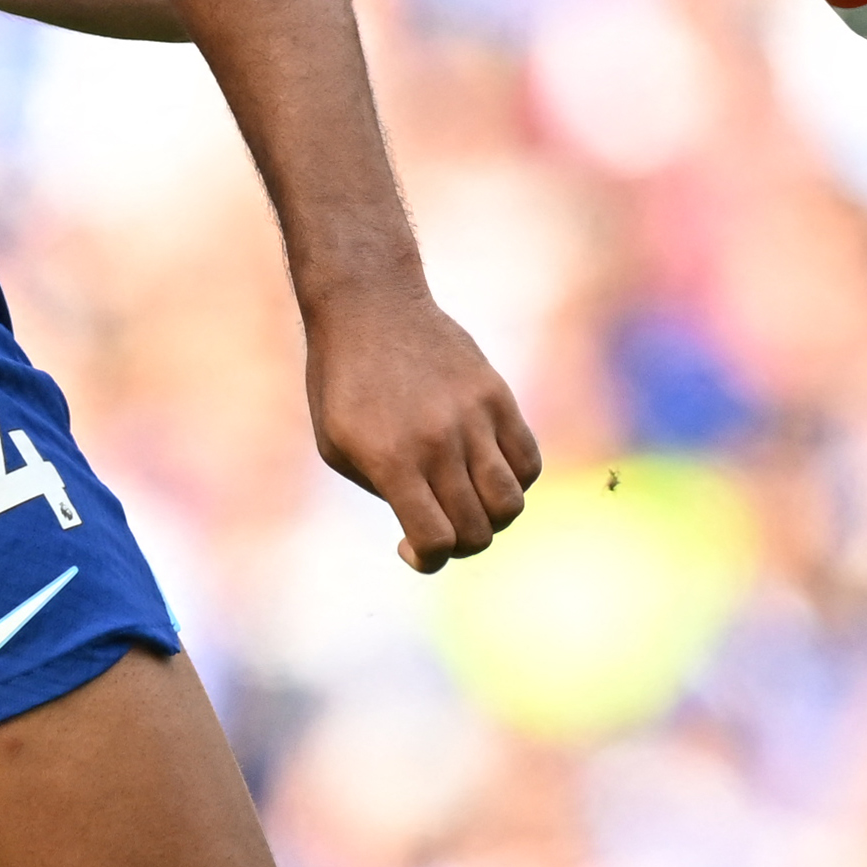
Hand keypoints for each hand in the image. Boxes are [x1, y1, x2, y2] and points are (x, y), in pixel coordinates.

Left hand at [303, 285, 538, 572]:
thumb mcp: (338, 448)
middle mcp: (438, 443)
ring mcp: (474, 418)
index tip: (409, 546)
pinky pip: (528, 461)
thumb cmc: (343, 383)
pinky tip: (485, 470)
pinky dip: (516, 482)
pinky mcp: (497, 396)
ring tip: (468, 501)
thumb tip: (431, 525)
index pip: (436, 541)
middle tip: (440, 526)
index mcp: (391, 460)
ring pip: (511, 502)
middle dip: (460, 545)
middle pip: (478, 530)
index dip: (427, 560)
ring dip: (492, 519)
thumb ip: (384, 492)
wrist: (371, 306)